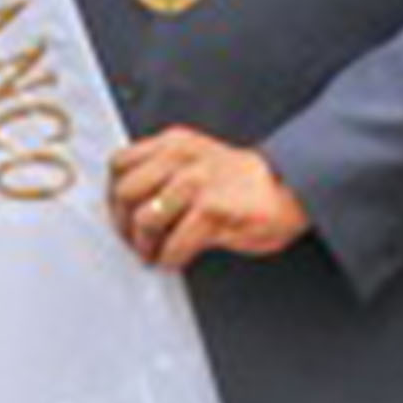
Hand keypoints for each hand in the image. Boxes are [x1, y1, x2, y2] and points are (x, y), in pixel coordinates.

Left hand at [106, 128, 309, 271]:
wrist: (290, 187)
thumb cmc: (243, 181)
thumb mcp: (196, 160)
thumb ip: (163, 171)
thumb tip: (128, 203)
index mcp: (174, 144)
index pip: (120, 164)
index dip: (113, 196)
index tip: (120, 215)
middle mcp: (181, 158)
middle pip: (125, 193)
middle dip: (124, 224)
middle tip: (134, 240)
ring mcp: (196, 183)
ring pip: (145, 219)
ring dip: (145, 245)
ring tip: (154, 253)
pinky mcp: (212, 210)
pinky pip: (174, 243)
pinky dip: (169, 258)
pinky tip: (175, 259)